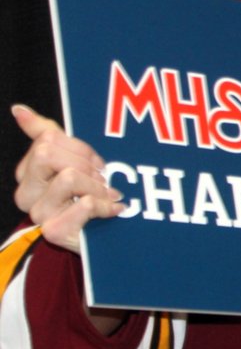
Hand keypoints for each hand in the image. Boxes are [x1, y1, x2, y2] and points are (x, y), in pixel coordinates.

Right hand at [12, 104, 123, 252]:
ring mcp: (37, 213)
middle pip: (47, 153)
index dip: (80, 147)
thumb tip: (18, 109)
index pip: (48, 139)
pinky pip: (84, 204)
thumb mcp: (69, 161)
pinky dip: (106, 205)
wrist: (99, 239)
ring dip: (97, 185)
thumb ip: (44, 133)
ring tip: (110, 194)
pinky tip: (114, 209)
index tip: (97, 162)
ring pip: (68, 177)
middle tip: (104, 177)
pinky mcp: (53, 231)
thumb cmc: (85, 196)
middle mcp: (26, 193)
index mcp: (27, 172)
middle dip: (84, 162)